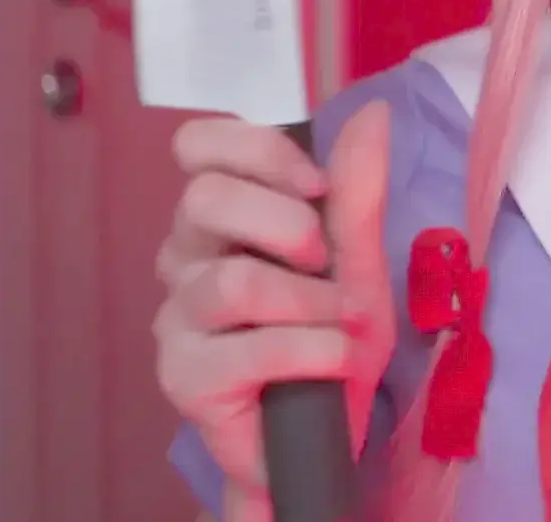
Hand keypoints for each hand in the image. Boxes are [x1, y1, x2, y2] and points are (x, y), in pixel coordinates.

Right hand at [154, 102, 396, 521]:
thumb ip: (357, 191)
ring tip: (341, 322)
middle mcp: (186, 259)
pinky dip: (315, 350)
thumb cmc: (334, 341)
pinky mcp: (185, 376)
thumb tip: (371, 114)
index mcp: (222, 217)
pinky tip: (336, 360)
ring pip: (235, 279)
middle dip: (288, 223)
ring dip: (312, 301)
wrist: (332, 435)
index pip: (199, 146)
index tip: (317, 184)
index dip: (258, 150)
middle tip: (327, 261)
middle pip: (205, 199)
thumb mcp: (361, 260)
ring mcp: (178, 319)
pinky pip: (252, 345)